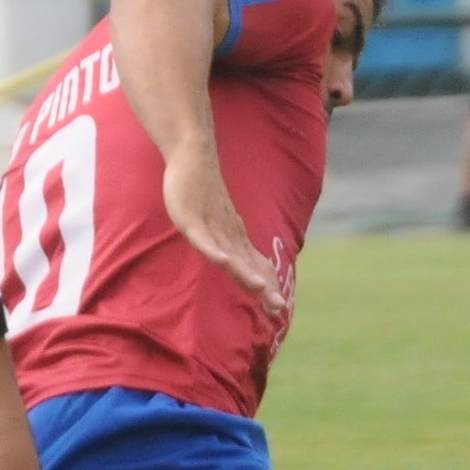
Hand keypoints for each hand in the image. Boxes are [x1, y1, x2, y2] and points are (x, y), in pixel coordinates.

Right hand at [162, 151, 282, 315]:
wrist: (195, 158)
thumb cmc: (205, 193)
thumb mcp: (220, 224)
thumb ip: (229, 245)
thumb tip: (238, 263)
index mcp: (235, 240)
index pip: (254, 267)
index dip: (266, 287)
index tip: (278, 311)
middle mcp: (228, 235)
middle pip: (247, 266)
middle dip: (262, 286)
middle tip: (278, 308)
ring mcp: (211, 226)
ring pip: (229, 254)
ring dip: (244, 271)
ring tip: (259, 288)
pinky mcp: (191, 218)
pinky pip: (202, 237)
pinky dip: (213, 249)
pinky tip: (222, 260)